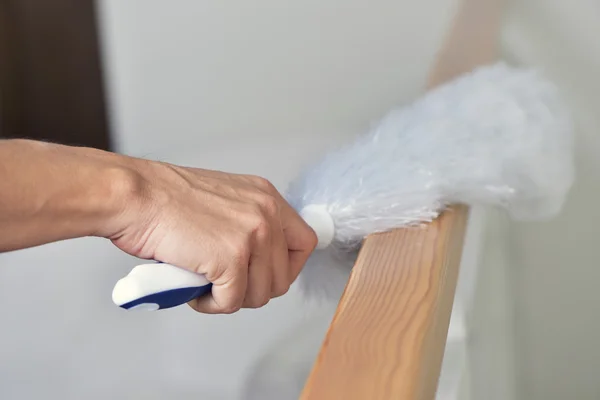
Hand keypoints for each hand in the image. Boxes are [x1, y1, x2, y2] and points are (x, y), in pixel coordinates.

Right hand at [108, 159, 317, 313]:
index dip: (287, 267)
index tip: (264, 274)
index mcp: (266, 197)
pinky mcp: (231, 259)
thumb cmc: (164, 199)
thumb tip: (256, 258)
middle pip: (284, 277)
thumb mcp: (224, 199)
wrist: (135, 196)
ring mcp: (251, 236)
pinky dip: (211, 305)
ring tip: (206, 284)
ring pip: (260, 294)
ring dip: (231, 298)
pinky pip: (232, 303)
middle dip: (253, 289)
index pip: (305, 242)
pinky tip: (194, 290)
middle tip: (225, 284)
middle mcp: (266, 213)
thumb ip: (247, 222)